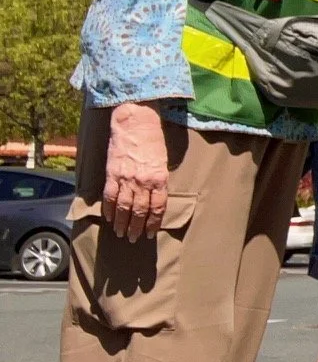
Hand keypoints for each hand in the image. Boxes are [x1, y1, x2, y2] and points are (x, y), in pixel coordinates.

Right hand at [104, 102, 169, 241]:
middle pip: (140, 210)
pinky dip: (109, 208)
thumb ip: (160, 179)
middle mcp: (143, 181)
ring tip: (121, 234)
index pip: (157, 207)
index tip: (150, 233)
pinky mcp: (112, 173)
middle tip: (134, 239)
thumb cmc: (153, 139)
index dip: (153, 222)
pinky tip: (109, 217)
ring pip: (124, 207)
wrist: (135, 122)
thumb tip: (155, 197)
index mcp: (159, 178)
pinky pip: (109, 196)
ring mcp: (126, 178)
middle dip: (137, 227)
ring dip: (122, 222)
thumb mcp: (164, 160)